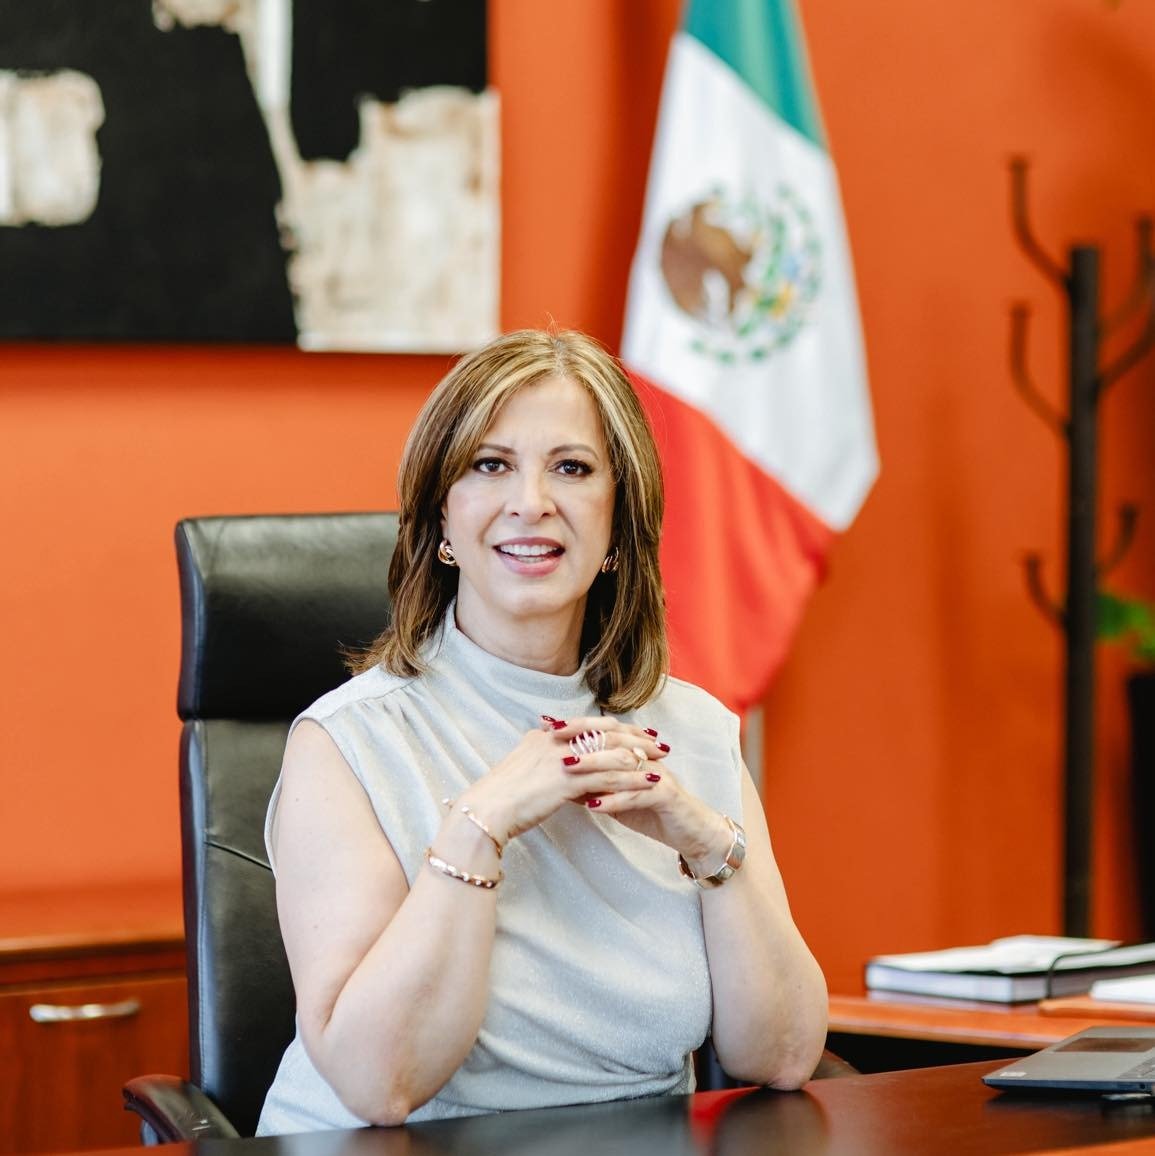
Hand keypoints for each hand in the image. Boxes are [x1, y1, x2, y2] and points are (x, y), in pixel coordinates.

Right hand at [457, 715, 667, 843]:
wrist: (484, 812)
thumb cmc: (499, 798)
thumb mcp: (521, 768)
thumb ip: (542, 759)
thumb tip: (559, 761)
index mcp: (545, 736)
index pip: (590, 724)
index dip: (616, 727)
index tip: (637, 731)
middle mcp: (556, 741)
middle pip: (606, 733)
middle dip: (636, 737)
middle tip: (659, 743)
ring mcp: (562, 760)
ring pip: (611, 754)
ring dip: (640, 757)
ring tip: (662, 762)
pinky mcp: (567, 781)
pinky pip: (608, 778)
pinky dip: (632, 779)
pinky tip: (649, 783)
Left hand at [555, 723, 731, 869]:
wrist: (691, 832)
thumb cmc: (652, 811)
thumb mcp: (618, 795)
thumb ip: (594, 784)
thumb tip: (562, 777)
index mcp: (634, 752)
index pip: (603, 731)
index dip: (577, 726)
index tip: (548, 725)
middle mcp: (646, 757)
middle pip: (612, 738)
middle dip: (581, 736)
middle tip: (553, 736)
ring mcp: (657, 775)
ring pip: (624, 763)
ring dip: (594, 764)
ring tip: (567, 767)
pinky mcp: (667, 796)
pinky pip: (638, 795)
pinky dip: (615, 799)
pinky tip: (594, 805)